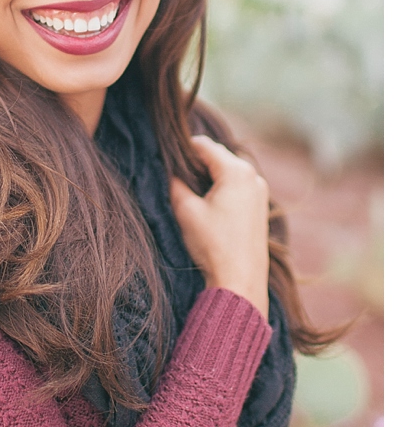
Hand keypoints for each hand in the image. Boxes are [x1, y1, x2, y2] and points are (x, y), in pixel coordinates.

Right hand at [169, 136, 269, 319]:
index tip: (166, 160)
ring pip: (228, 171)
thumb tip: (170, 171)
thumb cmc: (213, 244)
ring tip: (190, 192)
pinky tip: (208, 205)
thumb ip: (175, 183)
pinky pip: (237, 186)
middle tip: (175, 177)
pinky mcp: (260, 207)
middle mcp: (253, 176)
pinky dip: (221, 188)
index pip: (204, 145)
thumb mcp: (186, 210)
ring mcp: (260, 192)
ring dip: (209, 176)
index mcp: (237, 171)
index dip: (182, 149)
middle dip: (196, 163)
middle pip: (218, 156)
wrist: (240, 280)